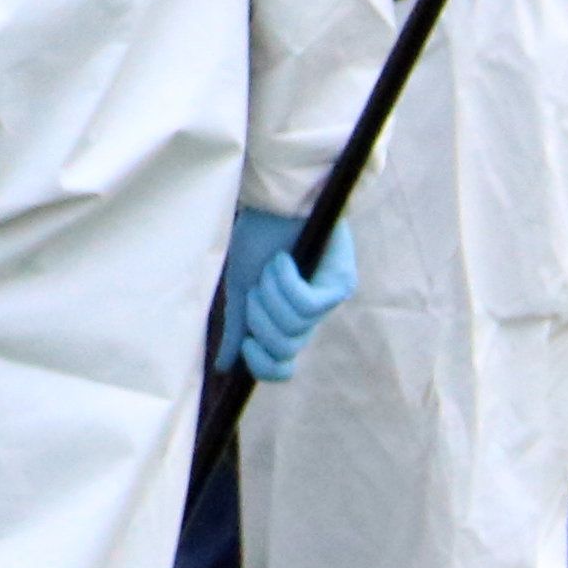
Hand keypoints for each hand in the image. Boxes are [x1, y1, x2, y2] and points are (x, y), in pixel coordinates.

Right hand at [210, 209, 357, 386]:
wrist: (271, 200)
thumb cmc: (257, 238)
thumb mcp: (240, 288)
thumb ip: (238, 327)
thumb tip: (226, 367)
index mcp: (286, 319)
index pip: (282, 366)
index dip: (264, 365)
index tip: (248, 344)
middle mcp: (312, 316)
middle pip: (284, 349)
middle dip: (261, 318)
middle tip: (259, 285)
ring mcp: (329, 301)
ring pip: (294, 326)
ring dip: (272, 293)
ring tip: (274, 265)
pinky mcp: (341, 284)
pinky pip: (307, 305)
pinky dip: (287, 281)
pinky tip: (285, 259)